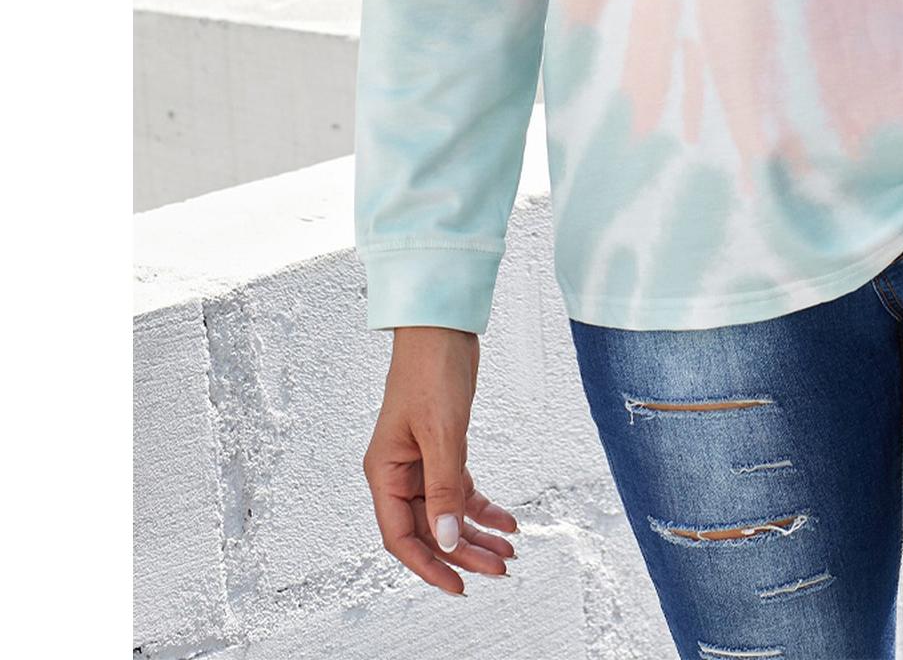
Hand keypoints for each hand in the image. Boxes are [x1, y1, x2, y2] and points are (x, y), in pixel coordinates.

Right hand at [362, 326, 519, 595]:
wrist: (442, 326)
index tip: (459, 585)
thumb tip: (448, 540)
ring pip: (448, 513)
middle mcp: (399, 473)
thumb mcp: (441, 433)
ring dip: (476, 534)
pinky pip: (461, 491)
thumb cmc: (430, 369)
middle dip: (463, 553)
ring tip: (508, 552)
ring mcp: (421, 462)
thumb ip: (444, 489)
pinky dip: (482, 508)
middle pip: (429, 529)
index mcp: (384, 472)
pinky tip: (506, 520)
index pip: (401, 537)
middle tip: (498, 569)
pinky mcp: (443, 449)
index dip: (429, 565)